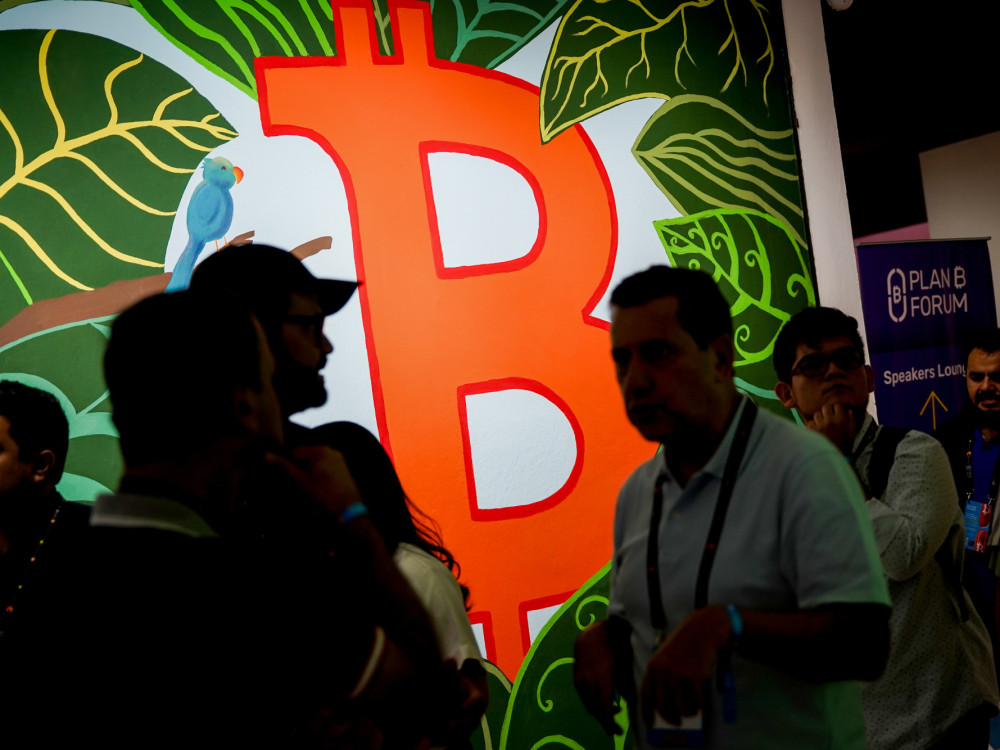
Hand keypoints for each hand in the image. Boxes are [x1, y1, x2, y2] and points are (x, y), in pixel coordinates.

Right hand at [265, 445, 363, 515]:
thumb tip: (266, 455)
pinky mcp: (344, 469)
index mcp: (320, 450)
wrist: (348, 508)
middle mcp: (331, 450)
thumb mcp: (300, 480)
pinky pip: (326, 470)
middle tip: (299, 487)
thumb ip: (284, 466)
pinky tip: (320, 492)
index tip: (288, 478)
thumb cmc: (322, 493)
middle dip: (300, 471)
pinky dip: (320, 478)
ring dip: (310, 476)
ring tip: (310, 492)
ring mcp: (339, 459)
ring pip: (316, 465)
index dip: (288, 465)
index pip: (295, 452)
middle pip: (307, 458)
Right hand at [573, 621, 622, 735]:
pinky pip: (584, 697)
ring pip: (588, 704)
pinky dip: (592, 703)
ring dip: (599, 712)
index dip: (610, 722)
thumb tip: (630, 704)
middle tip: (616, 729)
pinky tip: (603, 700)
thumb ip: (626, 685)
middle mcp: (589, 679)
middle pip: (595, 709)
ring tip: (614, 711)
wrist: (593, 631)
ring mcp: (580, 678)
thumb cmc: (615, 645)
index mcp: (603, 676)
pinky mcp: (576, 677)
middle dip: (606, 721)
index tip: (618, 732)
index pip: (604, 707)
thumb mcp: (624, 664)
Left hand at [639, 606, 730, 727]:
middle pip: (662, 705)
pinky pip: (695, 701)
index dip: (647, 713)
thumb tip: (666, 706)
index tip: (651, 724)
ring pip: (679, 706)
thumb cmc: (686, 645)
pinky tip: (700, 705)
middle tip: (676, 723)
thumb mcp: (667, 657)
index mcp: (653, 665)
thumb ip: (663, 677)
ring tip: (691, 712)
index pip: (646, 695)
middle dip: (669, 718)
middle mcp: (663, 670)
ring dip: (685, 714)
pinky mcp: (694, 675)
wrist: (703, 628)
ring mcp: (678, 672)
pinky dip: (698, 708)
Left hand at [805, 403, 855, 454]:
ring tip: (822, 424)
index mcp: (841, 421)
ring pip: (816, 414)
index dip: (837, 409)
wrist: (833, 457)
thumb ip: (851, 421)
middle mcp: (830, 421)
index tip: (837, 413)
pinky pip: (810, 422)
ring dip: (819, 418)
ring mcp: (820, 426)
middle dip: (827, 411)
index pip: (837, 406)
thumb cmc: (844, 445)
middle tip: (828, 417)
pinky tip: (816, 430)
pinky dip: (812, 425)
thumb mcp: (852, 433)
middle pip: (825, 407)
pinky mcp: (812, 431)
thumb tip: (849, 411)